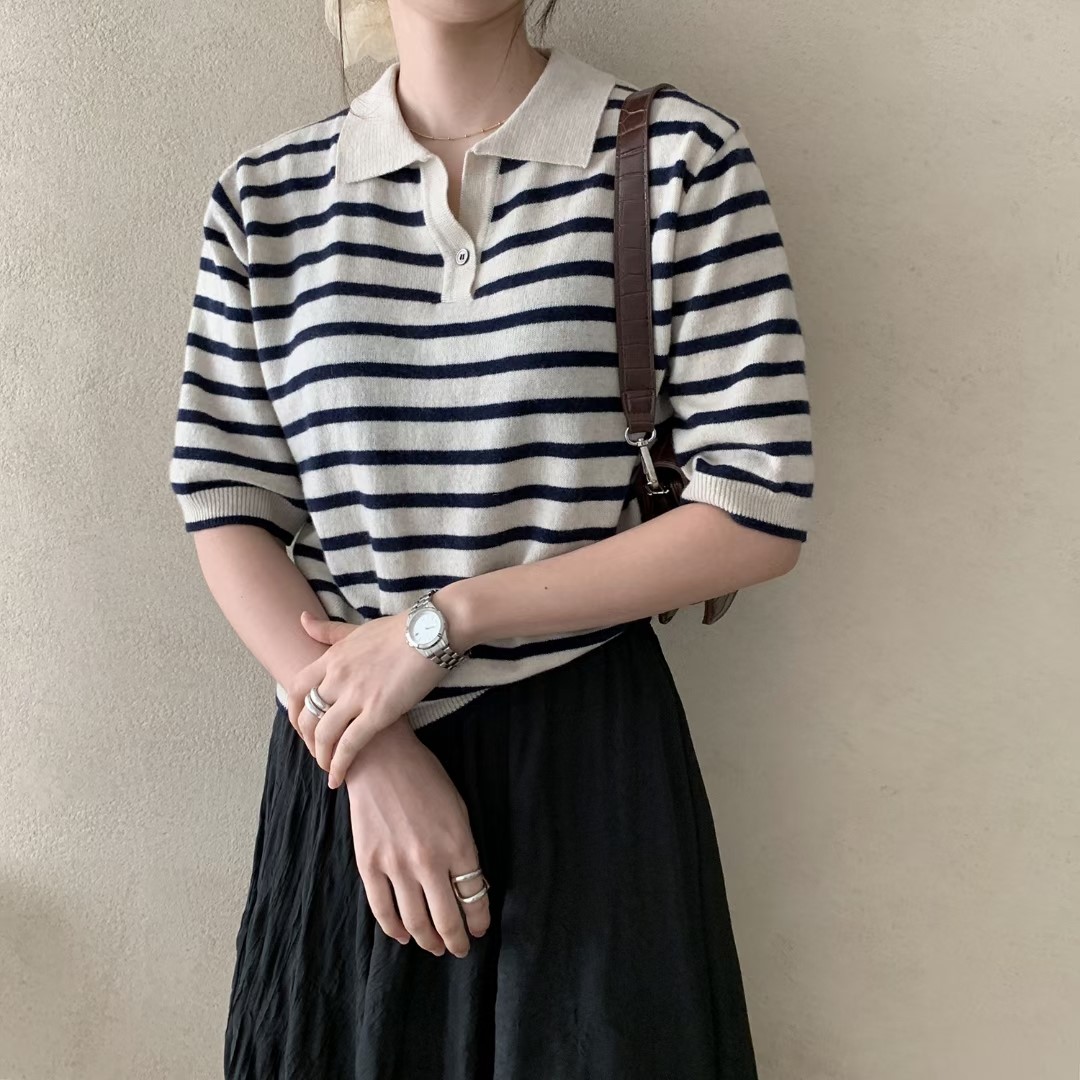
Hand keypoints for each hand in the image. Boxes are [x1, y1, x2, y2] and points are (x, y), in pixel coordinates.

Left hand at [286, 609, 448, 787]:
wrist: (432, 631)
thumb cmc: (400, 629)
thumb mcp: (357, 628)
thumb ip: (328, 631)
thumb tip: (302, 619)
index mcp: (332, 657)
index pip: (297, 689)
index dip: (295, 712)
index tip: (302, 725)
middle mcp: (337, 678)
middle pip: (307, 716)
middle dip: (308, 740)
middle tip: (317, 752)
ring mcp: (356, 696)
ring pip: (324, 735)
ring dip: (322, 756)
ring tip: (329, 769)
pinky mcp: (377, 712)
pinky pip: (349, 746)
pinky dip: (340, 765)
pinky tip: (338, 778)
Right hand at [345, 717, 490, 957]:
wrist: (381, 759)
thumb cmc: (425, 779)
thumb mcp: (457, 809)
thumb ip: (462, 849)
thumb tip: (467, 886)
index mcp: (457, 844)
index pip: (473, 897)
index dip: (478, 920)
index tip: (479, 929)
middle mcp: (428, 861)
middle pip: (446, 918)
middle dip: (456, 940)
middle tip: (460, 949)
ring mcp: (395, 865)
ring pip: (415, 921)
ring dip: (428, 940)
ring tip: (435, 947)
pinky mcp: (369, 865)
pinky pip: (382, 910)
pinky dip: (395, 929)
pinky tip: (404, 935)